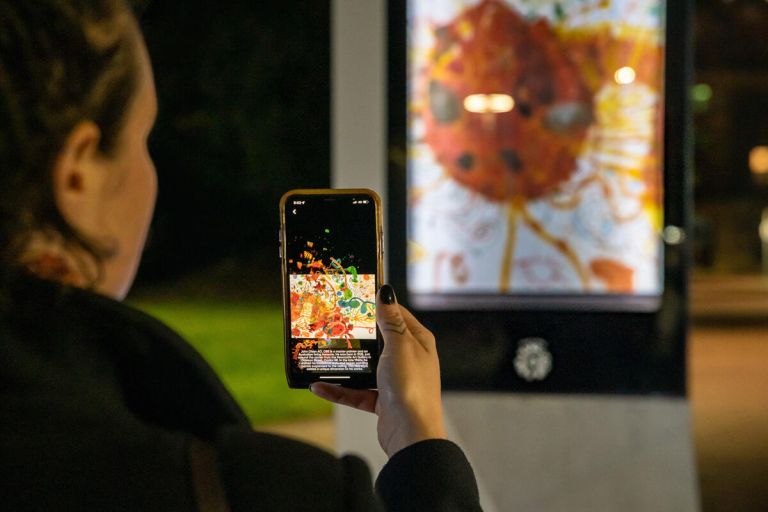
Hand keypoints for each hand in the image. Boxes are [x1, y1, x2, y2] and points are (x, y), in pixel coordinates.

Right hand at [310, 284, 446, 456]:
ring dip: (344, 365)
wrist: (410, 433)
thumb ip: (390, 320)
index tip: (354, 298)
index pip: (396, 316)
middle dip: (356, 336)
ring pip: (365, 367)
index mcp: (417, 341)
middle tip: (332, 324)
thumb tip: (386, 292)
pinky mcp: (382, 401)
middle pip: (378, 341)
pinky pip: (357, 392)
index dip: (377, 306)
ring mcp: (394, 381)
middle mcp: (408, 359)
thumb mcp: (399, 345)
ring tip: (321, 355)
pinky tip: (319, 386)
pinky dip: (338, 390)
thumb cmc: (411, 386)